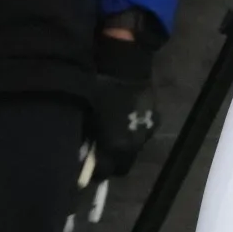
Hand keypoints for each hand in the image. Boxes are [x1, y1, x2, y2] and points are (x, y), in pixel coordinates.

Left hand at [90, 19, 158, 180]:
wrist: (127, 61)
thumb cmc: (100, 84)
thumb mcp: (84, 107)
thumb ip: (82, 133)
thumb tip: (76, 149)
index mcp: (118, 143)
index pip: (105, 171)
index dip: (93, 169)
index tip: (84, 165)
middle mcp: (135, 142)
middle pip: (121, 164)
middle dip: (109, 161)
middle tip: (95, 151)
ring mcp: (147, 130)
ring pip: (132, 150)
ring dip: (121, 148)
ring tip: (108, 135)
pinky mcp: (155, 117)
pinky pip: (140, 134)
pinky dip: (131, 133)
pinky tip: (122, 121)